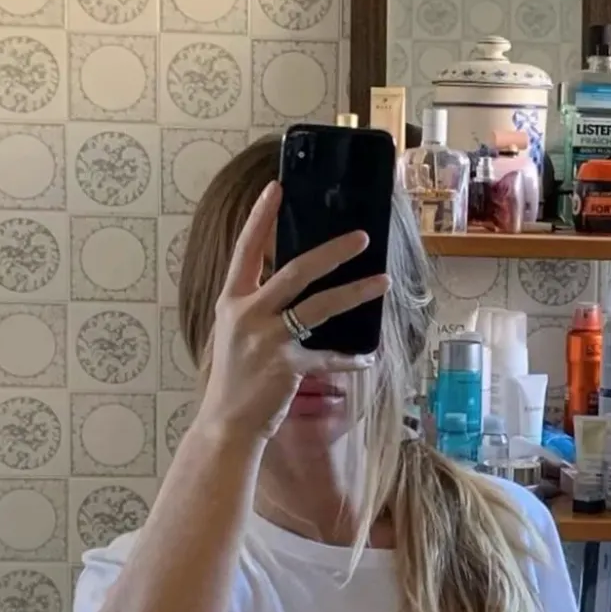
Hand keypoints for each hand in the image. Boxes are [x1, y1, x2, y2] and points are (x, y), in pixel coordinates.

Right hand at [200, 181, 390, 439]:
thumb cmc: (234, 378)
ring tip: (384, 281)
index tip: (278, 188)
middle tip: (361, 237)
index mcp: (232, 301)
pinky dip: (350, 358)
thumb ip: (259, 307)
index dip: (261, 217)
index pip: (246, 250)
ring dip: (356, 292)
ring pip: (320, 307)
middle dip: (332, 252)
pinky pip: (328, 356)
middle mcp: (248, 314)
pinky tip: (368, 357)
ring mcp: (268, 340)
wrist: (226, 423)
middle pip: (295, 271)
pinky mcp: (287, 366)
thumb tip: (296, 285)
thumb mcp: (236, 333)